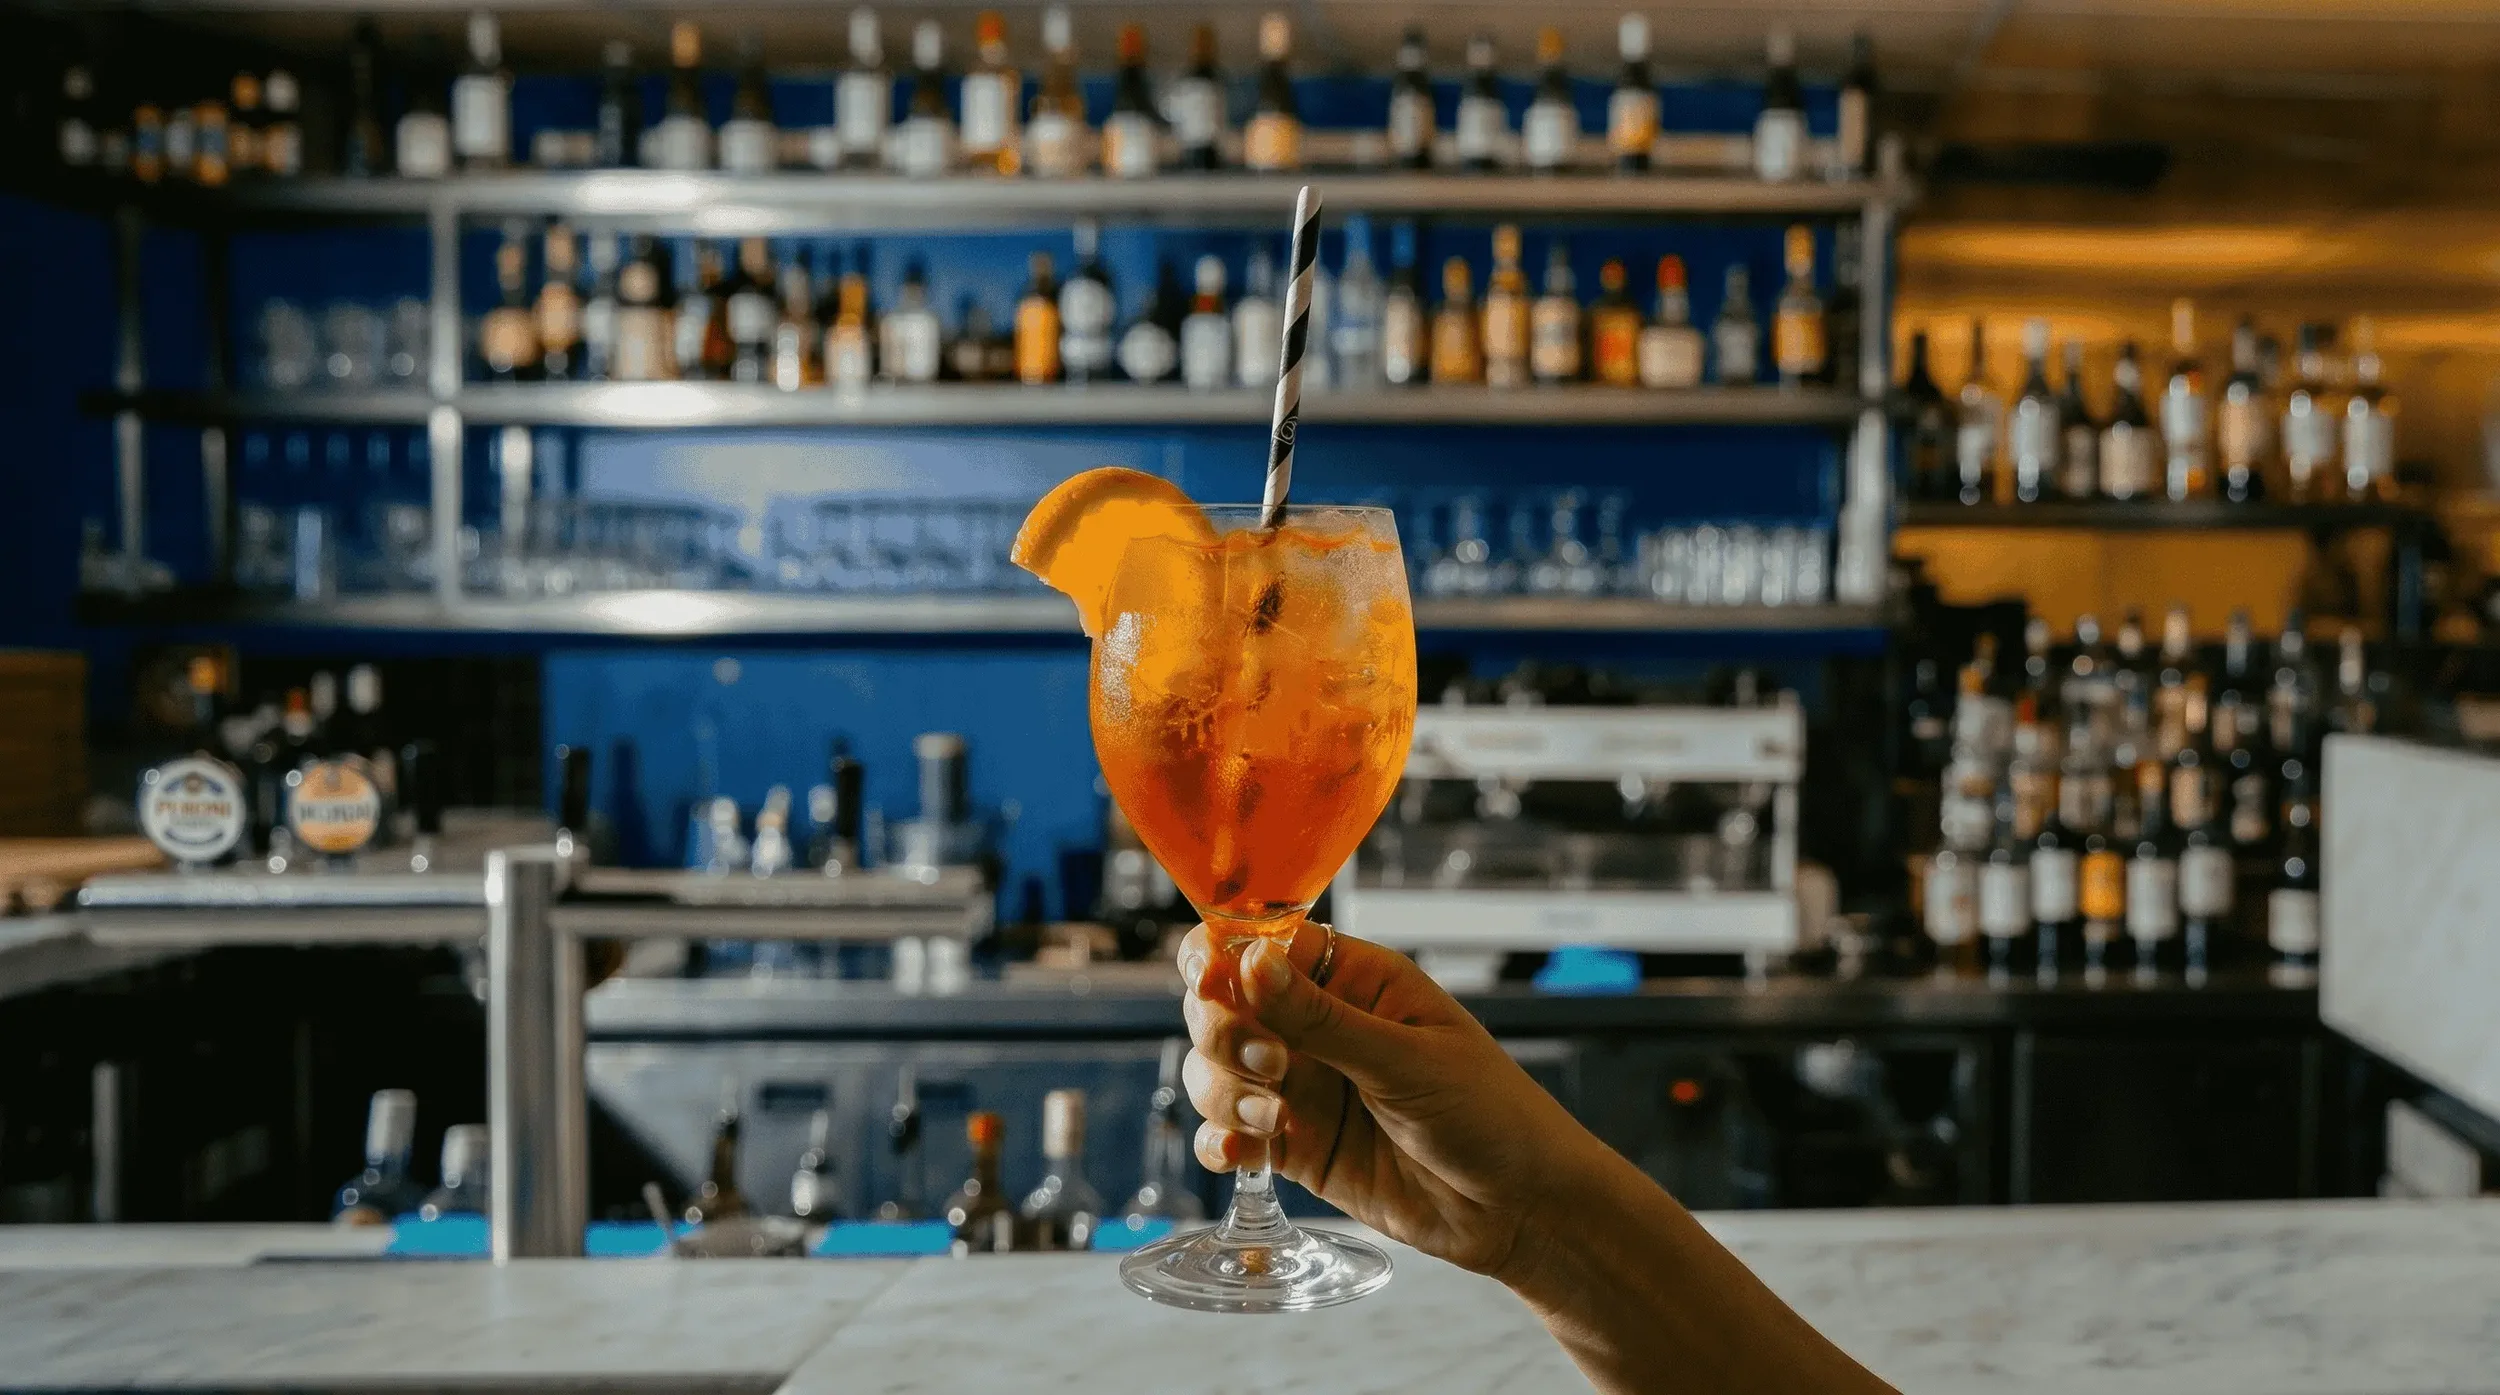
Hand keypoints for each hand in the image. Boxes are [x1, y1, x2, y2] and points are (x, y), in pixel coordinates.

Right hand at [1177, 920, 1597, 1279]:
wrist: (1521, 1208)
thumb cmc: (1493, 1114)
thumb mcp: (1408, 1060)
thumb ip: (1322, 1018)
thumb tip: (1251, 963)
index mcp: (1355, 979)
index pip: (1264, 945)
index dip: (1226, 959)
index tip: (1215, 983)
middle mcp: (1319, 1026)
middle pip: (1224, 1004)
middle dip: (1224, 1031)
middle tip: (1269, 1063)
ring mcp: (1304, 1086)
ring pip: (1216, 1068)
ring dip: (1225, 1090)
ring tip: (1276, 1117)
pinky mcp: (1296, 1145)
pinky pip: (1231, 1132)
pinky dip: (1223, 1139)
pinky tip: (1240, 1152)